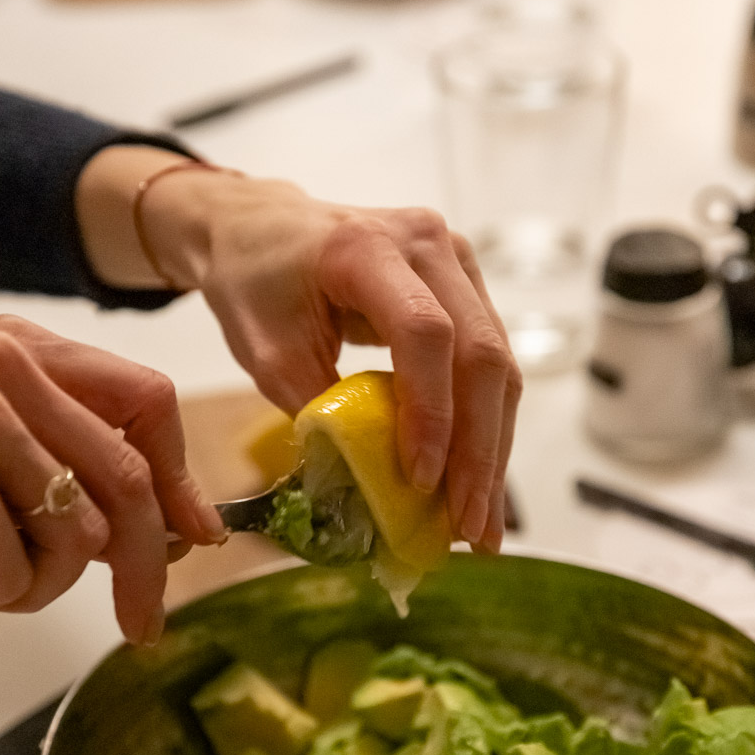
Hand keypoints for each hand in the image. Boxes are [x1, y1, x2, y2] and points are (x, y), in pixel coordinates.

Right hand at [0, 316, 222, 642]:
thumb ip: (68, 458)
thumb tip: (175, 525)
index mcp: (21, 345)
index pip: (145, 403)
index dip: (179, 479)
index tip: (195, 533)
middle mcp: (6, 366)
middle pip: (128, 479)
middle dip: (146, 566)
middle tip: (143, 620)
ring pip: (78, 539)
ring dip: (33, 585)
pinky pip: (18, 575)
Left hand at [75, 150, 521, 553]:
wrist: (262, 228)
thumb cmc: (256, 283)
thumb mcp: (266, 351)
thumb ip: (319, 409)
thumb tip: (374, 486)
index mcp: (365, 247)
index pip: (423, 333)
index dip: (430, 411)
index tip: (418, 480)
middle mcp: (426, 242)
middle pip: (480, 351)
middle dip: (478, 449)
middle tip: (470, 525)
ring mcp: (456, 260)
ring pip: (498, 363)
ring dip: (492, 448)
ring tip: (482, 523)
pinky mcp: (467, 285)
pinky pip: (490, 362)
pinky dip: (485, 426)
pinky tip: (479, 480)